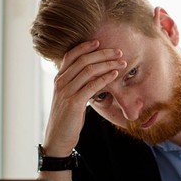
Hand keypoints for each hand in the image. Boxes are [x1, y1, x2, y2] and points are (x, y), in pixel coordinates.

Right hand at [42, 40, 125, 156]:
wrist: (58, 138)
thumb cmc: (68, 118)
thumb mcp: (70, 98)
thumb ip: (78, 85)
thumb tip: (94, 76)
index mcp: (59, 79)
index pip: (70, 55)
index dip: (85, 47)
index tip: (100, 42)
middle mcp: (61, 82)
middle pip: (83, 60)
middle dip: (103, 53)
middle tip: (118, 52)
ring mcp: (66, 92)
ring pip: (88, 70)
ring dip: (108, 64)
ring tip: (122, 62)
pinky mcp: (74, 102)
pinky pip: (91, 85)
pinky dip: (105, 78)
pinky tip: (115, 75)